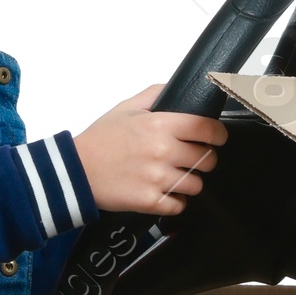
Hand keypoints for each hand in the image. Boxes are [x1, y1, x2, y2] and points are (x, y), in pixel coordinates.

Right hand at [72, 84, 228, 215]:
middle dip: (203, 159)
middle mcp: (163, 152)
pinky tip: (166, 193)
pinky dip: (176, 201)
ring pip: (196, 185)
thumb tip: (179, 89)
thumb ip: (155, 94)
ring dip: (190, 181)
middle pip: (207, 159)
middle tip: (192, 158)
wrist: (76, 171)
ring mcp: (157, 179)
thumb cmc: (100, 139)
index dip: (218, 134)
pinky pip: (179, 205)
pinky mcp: (150, 202)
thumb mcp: (126, 107)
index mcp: (160, 125)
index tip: (217, 138)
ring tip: (175, 177)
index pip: (207, 129)